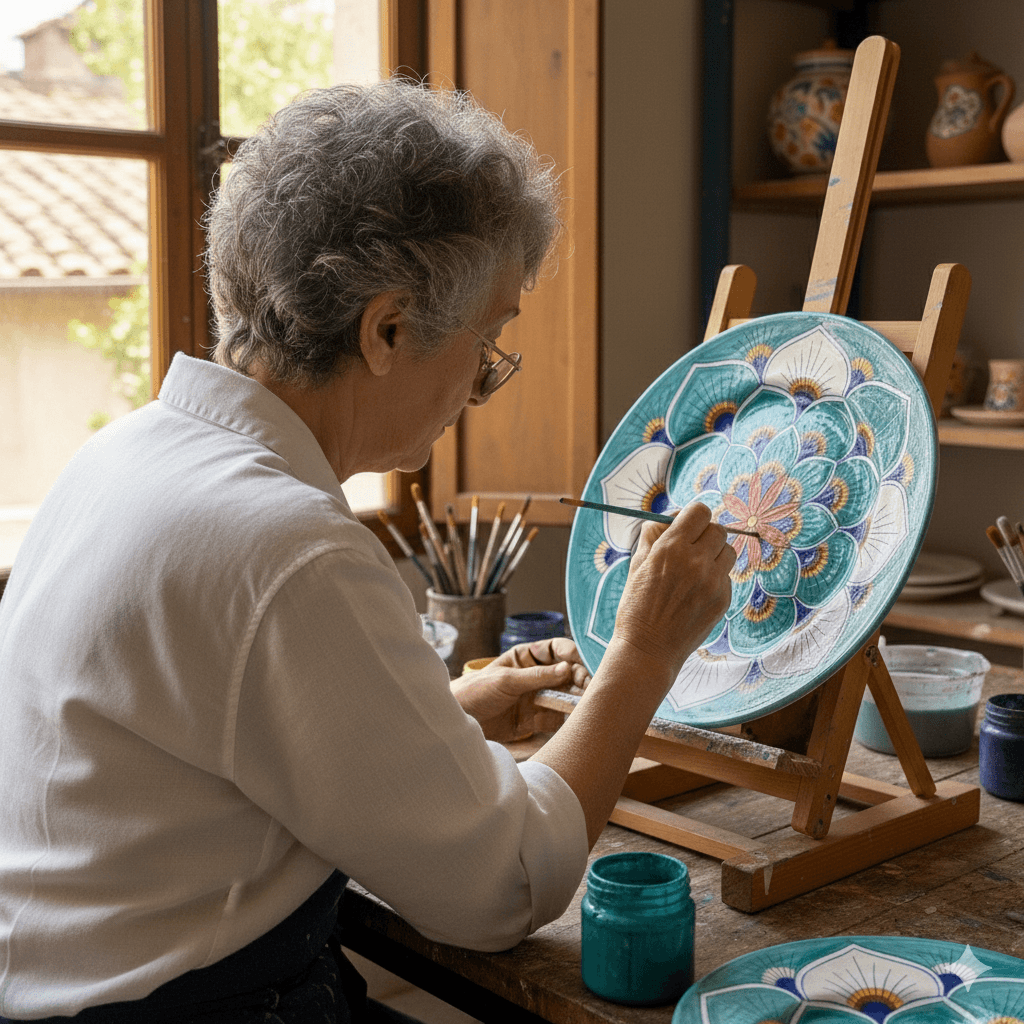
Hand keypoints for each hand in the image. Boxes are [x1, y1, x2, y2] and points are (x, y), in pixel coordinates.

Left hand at [451, 637, 589, 741]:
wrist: (458, 720)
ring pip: (564, 696)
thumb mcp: (506, 680)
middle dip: (580, 679)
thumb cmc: (475, 691)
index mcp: (525, 657)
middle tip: (592, 687)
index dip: (573, 654)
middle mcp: (534, 676)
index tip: (587, 662)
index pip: (556, 650)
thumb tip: (568, 668)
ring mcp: (535, 697)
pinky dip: (567, 719)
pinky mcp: (534, 720)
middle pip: (566, 674)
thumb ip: (537, 676)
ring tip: (590, 705)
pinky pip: (556, 718)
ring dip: (577, 700)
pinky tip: (578, 720)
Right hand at [612, 502, 735, 677]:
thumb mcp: (637, 563)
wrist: (648, 650)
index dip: (692, 517)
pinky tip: (696, 594)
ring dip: (714, 556)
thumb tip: (674, 515)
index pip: (699, 511)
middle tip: (690, 550)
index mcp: (671, 548)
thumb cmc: (637, 606)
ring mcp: (713, 582)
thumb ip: (655, 534)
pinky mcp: (723, 600)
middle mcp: (696, 562)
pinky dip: (715, 580)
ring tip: (695, 572)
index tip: (687, 526)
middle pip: (718, 529)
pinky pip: (727, 577)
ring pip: (728, 552)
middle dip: (704, 536)